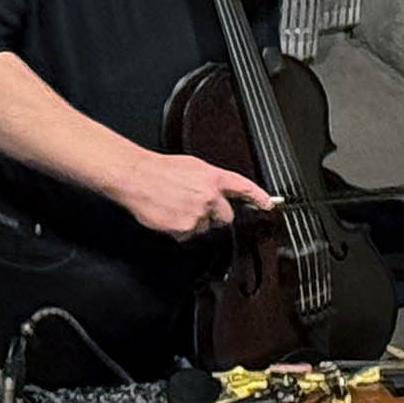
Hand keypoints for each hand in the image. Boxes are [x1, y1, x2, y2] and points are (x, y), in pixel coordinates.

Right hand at [112, 152, 274, 238]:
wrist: (135, 177)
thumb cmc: (158, 169)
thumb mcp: (191, 166)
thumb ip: (209, 180)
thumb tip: (217, 191)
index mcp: (214, 177)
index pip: (244, 188)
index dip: (259, 198)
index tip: (268, 205)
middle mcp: (210, 196)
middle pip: (226, 217)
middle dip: (214, 215)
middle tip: (194, 206)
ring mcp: (198, 214)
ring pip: (205, 228)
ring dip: (193, 222)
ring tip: (174, 207)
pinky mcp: (185, 228)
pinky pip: (187, 236)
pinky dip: (178, 229)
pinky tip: (168, 215)